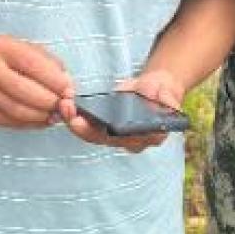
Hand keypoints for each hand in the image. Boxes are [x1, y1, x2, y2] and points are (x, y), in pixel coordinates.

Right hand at [0, 35, 73, 128]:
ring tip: (55, 114)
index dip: (55, 81)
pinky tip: (41, 118)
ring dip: (43, 116)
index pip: (33, 65)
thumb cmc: (4, 57)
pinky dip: (31, 123)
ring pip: (19, 111)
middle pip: (26, 92)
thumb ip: (50, 64)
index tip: (69, 90)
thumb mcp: (26, 48)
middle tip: (65, 106)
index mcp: (2, 47)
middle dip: (51, 102)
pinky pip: (12, 122)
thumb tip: (67, 88)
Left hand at [60, 70, 184, 153]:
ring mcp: (114, 136)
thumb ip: (170, 101)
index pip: (127, 140)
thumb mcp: (170, 95)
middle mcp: (128, 142)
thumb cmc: (162, 94)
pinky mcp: (102, 127)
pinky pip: (86, 125)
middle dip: (84, 128)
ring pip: (90, 134)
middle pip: (102, 139)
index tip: (100, 127)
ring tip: (64, 105)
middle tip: (72, 115)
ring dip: (74, 121)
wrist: (155, 91)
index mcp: (147, 138)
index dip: (112, 135)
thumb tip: (168, 104)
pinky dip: (74, 115)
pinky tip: (65, 103)